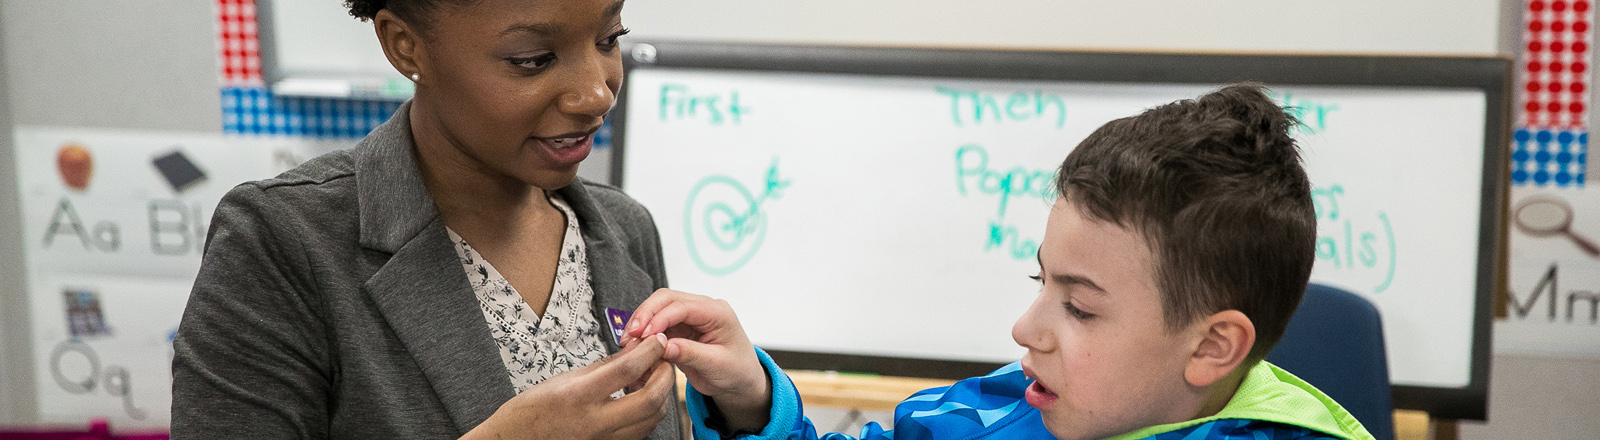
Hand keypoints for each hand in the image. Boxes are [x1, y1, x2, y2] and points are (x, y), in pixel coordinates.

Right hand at [463, 334, 675, 439]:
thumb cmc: (530, 411)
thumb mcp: (564, 379)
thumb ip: (605, 365)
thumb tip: (635, 348)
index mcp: (578, 396)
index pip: (627, 370)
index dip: (649, 352)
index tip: (659, 340)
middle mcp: (594, 422)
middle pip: (650, 400)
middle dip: (665, 376)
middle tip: (664, 359)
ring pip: (652, 419)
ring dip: (660, 395)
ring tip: (653, 376)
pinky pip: (641, 431)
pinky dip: (650, 412)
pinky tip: (642, 397)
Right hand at [625, 289, 769, 430]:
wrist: (741, 381)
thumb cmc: (737, 371)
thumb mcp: (717, 365)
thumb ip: (690, 354)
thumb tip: (663, 347)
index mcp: (718, 312)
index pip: (682, 306)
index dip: (659, 318)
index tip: (644, 335)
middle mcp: (703, 308)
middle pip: (666, 299)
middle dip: (645, 315)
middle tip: (630, 335)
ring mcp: (690, 316)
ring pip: (658, 308)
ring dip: (642, 323)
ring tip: (629, 342)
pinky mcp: (680, 327)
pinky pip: (658, 324)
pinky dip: (645, 333)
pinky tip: (636, 345)